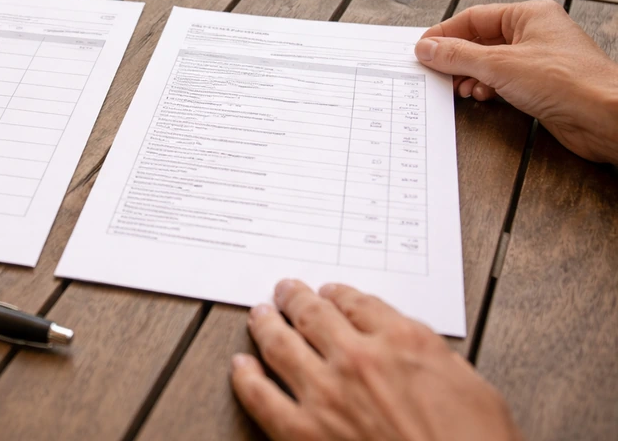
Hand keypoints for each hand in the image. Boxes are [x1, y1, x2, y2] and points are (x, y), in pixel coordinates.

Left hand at [230, 280, 522, 440]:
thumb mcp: (476, 391)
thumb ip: (436, 359)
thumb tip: (414, 346)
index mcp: (403, 341)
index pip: (358, 301)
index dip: (338, 294)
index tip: (330, 293)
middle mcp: (358, 357)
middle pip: (312, 313)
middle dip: (295, 298)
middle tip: (285, 290)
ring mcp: (325, 393)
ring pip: (280, 343)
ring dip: (265, 323)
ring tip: (258, 314)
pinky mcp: (301, 432)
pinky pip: (260, 396)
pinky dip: (245, 376)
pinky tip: (240, 366)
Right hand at [413, 0, 617, 162]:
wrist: (605, 117)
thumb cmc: (565, 82)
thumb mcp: (499, 65)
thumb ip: (458, 55)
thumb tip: (426, 48)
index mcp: (530, 15)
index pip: (475, 18)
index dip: (445, 33)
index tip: (422, 49)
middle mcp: (535, 33)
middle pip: (481, 40)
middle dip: (458, 58)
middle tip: (436, 71)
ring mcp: (540, 60)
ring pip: (491, 62)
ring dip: (471, 75)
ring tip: (460, 88)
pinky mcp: (542, 85)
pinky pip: (504, 80)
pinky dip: (488, 87)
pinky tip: (481, 96)